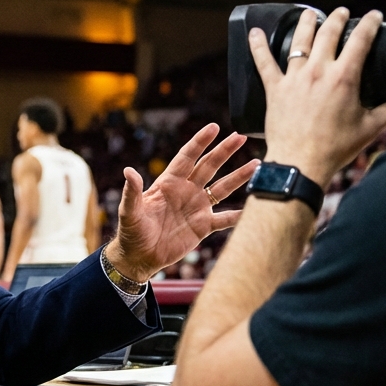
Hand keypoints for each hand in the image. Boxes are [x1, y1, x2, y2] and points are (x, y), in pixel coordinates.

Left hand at [107, 124, 258, 280]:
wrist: (139, 258)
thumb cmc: (131, 233)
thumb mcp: (129, 212)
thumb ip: (132, 192)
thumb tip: (128, 171)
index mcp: (168, 183)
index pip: (187, 157)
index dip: (200, 142)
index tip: (214, 127)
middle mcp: (186, 191)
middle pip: (209, 166)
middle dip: (224, 151)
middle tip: (240, 136)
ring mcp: (196, 207)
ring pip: (222, 188)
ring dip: (239, 177)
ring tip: (257, 164)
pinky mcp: (203, 226)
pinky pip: (225, 218)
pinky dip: (239, 215)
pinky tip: (254, 207)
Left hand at [248, 7, 385, 184]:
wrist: (300, 163)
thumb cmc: (334, 147)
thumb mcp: (369, 128)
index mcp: (344, 77)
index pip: (360, 40)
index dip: (369, 23)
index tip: (375, 16)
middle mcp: (318, 71)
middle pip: (328, 34)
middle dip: (337, 18)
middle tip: (342, 12)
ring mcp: (294, 78)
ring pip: (299, 42)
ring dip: (306, 24)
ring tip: (310, 13)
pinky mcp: (275, 89)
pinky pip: (264, 63)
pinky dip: (258, 46)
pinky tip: (255, 32)